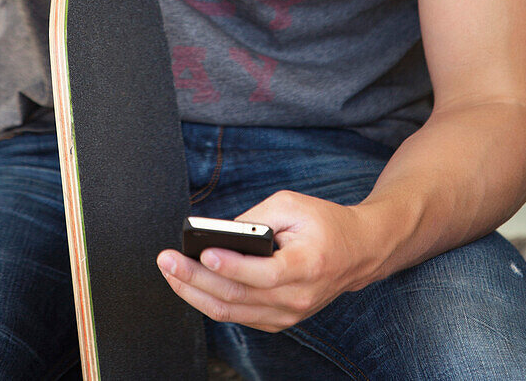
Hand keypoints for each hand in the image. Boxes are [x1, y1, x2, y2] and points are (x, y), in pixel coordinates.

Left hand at [156, 190, 381, 332]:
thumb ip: (257, 218)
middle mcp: (297, 298)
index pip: (265, 273)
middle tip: (168, 261)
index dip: (231, 265)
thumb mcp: (293, 205)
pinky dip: (210, 300)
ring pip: (232, 312)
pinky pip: (237, 315)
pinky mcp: (278, 320)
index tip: (204, 252)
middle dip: (196, 278)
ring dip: (195, 292)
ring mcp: (288, 314)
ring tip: (170, 272)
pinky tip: (191, 283)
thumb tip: (218, 234)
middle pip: (239, 296)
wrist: (357, 252)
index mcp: (307, 265)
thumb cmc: (324, 223)